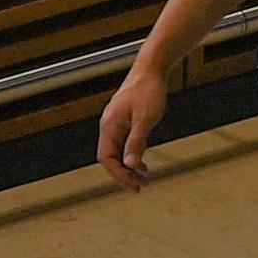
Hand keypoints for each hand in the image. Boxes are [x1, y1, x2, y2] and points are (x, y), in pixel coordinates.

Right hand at [96, 60, 173, 190]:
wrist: (151, 70)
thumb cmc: (148, 92)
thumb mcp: (145, 119)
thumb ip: (137, 142)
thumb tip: (130, 165)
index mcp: (109, 127)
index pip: (106, 158)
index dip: (119, 175)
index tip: (134, 187)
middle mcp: (109, 126)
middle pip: (110, 158)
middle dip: (124, 174)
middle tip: (141, 188)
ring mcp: (116, 124)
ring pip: (117, 152)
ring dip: (129, 168)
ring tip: (144, 180)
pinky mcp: (124, 121)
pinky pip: (123, 145)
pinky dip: (132, 156)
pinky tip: (143, 165)